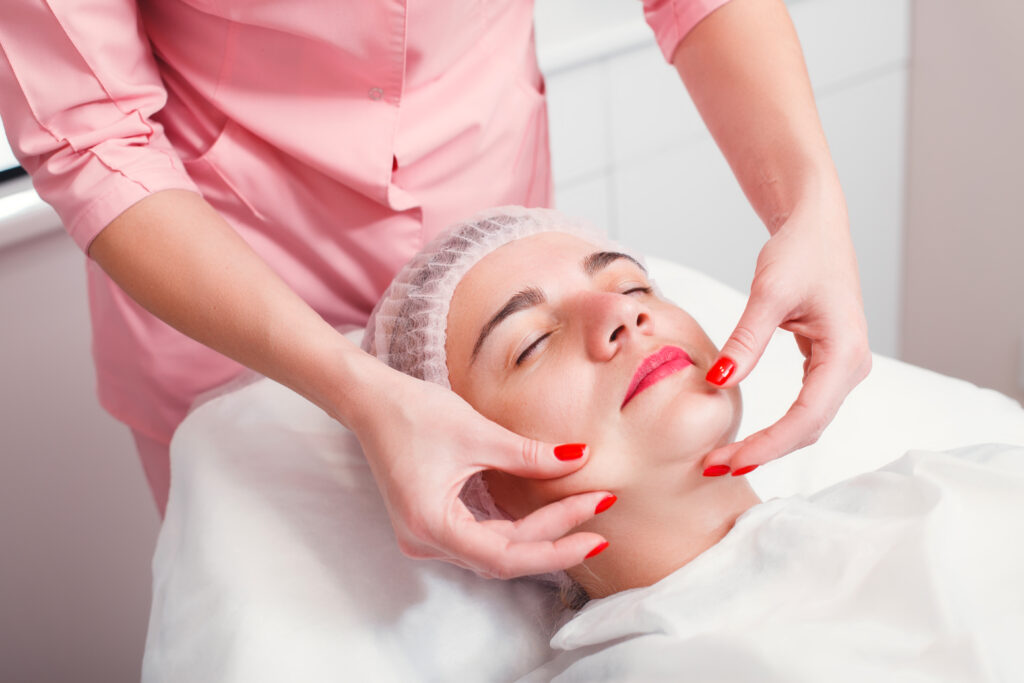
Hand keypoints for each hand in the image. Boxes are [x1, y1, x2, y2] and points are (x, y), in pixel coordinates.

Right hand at [348, 364, 612, 579]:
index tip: (596, 533)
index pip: (507, 557)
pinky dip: (515, 528)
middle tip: (599, 506)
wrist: (370, 400)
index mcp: (432, 526)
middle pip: (504, 555)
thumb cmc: (413, 412)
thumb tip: (580, 459)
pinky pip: (480, 538)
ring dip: (538, 533)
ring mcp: (424, 536)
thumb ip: (530, 455)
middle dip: (555, 534)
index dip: (556, 548)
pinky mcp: (429, 523)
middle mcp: (425, 542)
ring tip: (581, 510)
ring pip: (493, 549)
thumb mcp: (478, 433)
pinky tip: (545, 513)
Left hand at [700, 194, 872, 475]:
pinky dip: (778, 426)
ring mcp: (841, 367)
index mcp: (845, 353)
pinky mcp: (827, 363)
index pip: (806, 417)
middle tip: (715, 465)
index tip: (729, 460)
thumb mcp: (768, 293)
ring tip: (725, 456)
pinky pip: (805, 407)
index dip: (768, 445)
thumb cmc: (798, 252)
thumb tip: (720, 383)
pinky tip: (748, 436)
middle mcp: (851, 366)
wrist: (815, 226)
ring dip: (770, 443)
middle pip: (809, 428)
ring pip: (808, 423)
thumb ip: (745, 340)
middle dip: (765, 451)